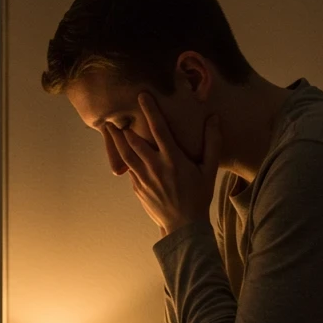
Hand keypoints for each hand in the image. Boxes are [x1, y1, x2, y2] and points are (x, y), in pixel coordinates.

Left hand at [107, 93, 221, 234]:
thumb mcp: (209, 170)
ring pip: (125, 154)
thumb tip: (214, 118)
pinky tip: (119, 150)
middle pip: (133, 140)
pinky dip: (123, 157)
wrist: (183, 226)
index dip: (149, 110)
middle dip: (123, 125)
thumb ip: (212, 143)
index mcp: (173, 159)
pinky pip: (128, 168)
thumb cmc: (198, 196)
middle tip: (115, 112)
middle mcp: (155, 166)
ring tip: (108, 128)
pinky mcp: (137, 187)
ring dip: (116, 139)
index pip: (159, 128)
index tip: (141, 96)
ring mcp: (143, 178)